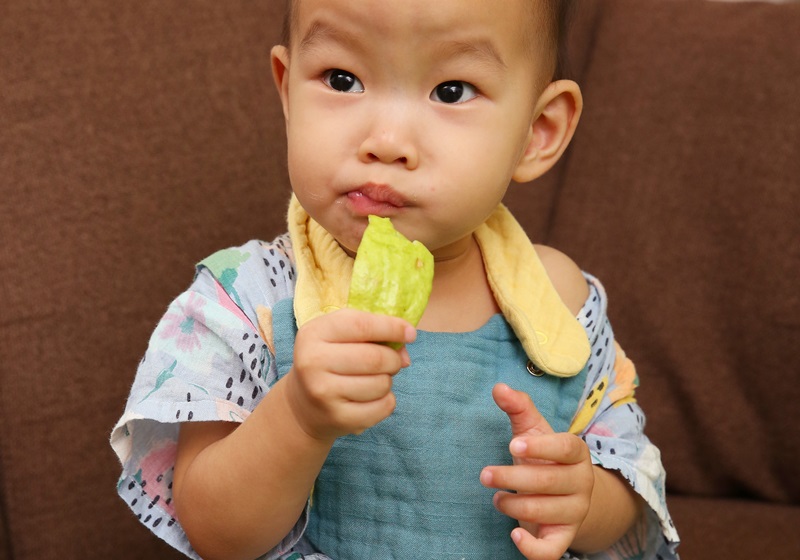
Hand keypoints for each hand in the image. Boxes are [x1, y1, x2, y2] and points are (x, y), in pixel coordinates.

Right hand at [285, 308, 415, 441]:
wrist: (303, 406)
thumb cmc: (329, 361)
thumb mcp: (339, 338)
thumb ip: (373, 334)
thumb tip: (404, 354)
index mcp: (314, 333)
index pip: (361, 325)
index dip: (392, 328)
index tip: (410, 333)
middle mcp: (313, 362)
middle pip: (375, 358)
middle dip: (393, 359)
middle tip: (393, 361)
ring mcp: (323, 392)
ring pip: (381, 384)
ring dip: (388, 381)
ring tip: (374, 380)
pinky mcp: (338, 418)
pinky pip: (383, 407)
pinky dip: (387, 401)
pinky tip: (372, 398)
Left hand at [481, 383, 594, 559]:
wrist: (562, 494)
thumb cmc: (542, 456)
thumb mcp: (531, 430)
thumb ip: (518, 407)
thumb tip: (498, 387)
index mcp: (576, 453)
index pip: (566, 447)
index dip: (541, 447)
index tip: (512, 445)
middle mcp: (581, 483)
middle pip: (549, 481)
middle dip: (512, 478)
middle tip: (484, 474)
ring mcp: (574, 511)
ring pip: (545, 511)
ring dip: (513, 504)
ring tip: (496, 498)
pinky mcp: (563, 537)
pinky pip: (553, 550)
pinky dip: (533, 548)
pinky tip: (514, 535)